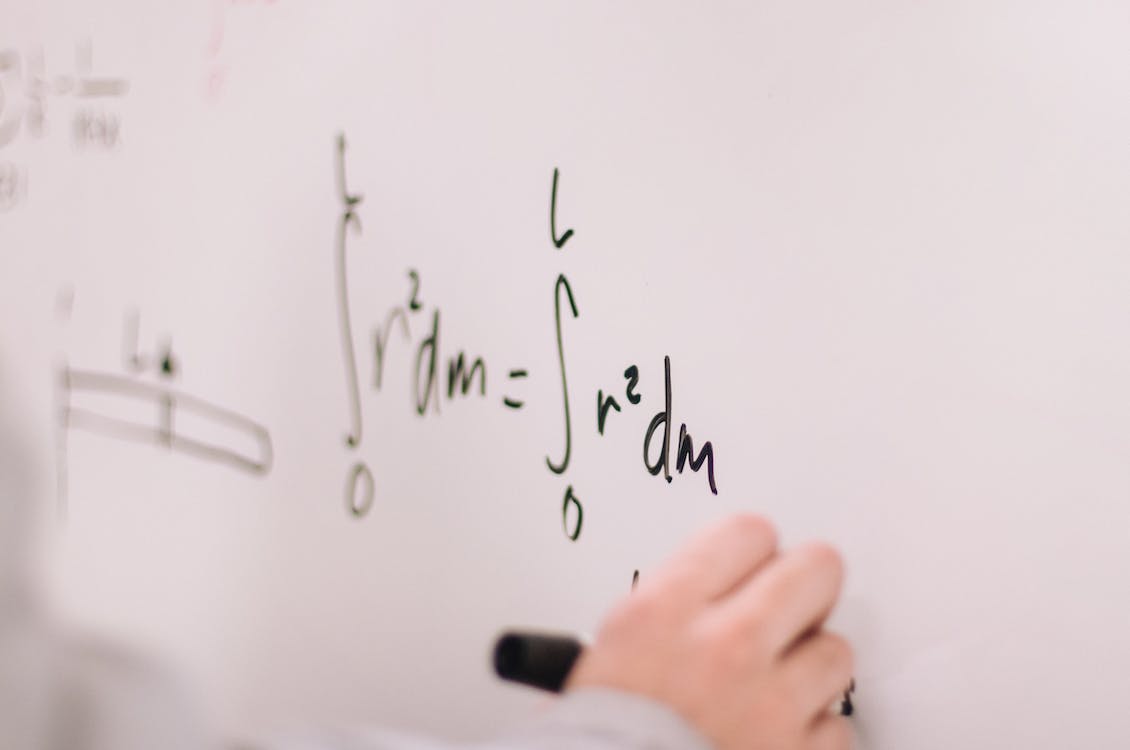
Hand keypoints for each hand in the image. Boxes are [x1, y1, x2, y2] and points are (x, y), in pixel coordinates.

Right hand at [567, 515, 851, 749]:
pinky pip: (837, 726)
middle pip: (815, 570)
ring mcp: (768, 705)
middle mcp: (724, 647)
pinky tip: (777, 735)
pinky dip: (813, 734)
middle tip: (789, 609)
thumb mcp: (617, 641)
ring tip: (771, 688)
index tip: (752, 569)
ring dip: (810, 669)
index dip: (754, 552)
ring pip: (835, 650)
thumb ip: (678, 598)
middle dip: (805, 588)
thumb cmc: (602, 731)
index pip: (750, 531)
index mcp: (667, 610)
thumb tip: (734, 576)